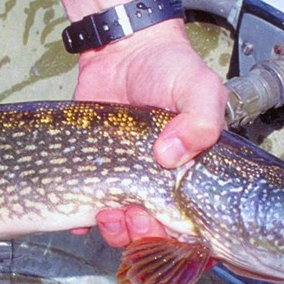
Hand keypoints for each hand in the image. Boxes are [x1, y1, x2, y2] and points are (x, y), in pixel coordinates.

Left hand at [73, 18, 226, 246]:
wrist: (124, 48)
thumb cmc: (171, 69)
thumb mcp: (200, 89)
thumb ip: (201, 122)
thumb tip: (169, 157)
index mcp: (191, 175)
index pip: (190, 222)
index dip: (177, 234)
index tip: (162, 221)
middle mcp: (160, 184)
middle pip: (153, 231)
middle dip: (142, 234)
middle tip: (134, 215)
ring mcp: (126, 180)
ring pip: (121, 226)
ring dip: (115, 231)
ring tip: (108, 213)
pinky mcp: (95, 172)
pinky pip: (86, 209)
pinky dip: (82, 221)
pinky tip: (82, 216)